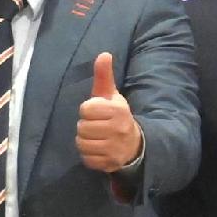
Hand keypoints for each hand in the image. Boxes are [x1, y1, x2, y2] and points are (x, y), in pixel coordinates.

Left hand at [74, 53, 140, 173]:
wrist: (133, 144)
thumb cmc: (116, 116)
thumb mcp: (111, 95)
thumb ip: (104, 76)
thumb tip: (104, 54)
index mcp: (118, 110)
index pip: (86, 109)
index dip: (88, 110)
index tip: (97, 112)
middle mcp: (118, 129)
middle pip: (82, 127)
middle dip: (86, 126)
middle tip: (96, 126)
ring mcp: (115, 148)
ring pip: (82, 143)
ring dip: (85, 141)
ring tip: (96, 138)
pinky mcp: (110, 163)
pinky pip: (86, 159)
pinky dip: (89, 155)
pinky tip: (98, 149)